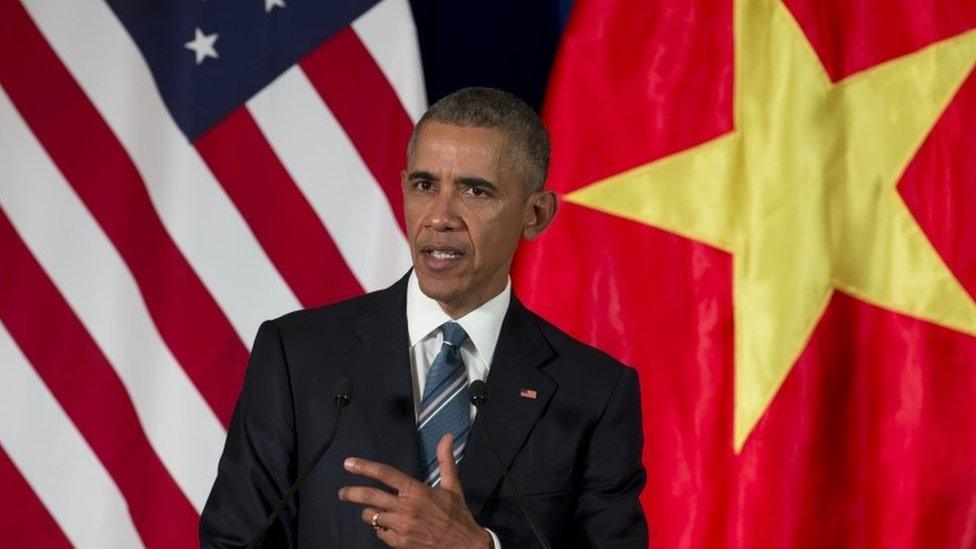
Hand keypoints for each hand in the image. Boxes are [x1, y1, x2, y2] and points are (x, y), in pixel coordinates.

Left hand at [339, 434, 491, 547]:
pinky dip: (381, 529)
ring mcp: (400, 526)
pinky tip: (388, 527)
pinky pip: (379, 533)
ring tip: (372, 512)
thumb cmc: (457, 515)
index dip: (364, 467)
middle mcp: (405, 507)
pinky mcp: (399, 543)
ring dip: (369, 513)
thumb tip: (446, 436)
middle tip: (342, 492)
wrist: (464, 546)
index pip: (385, 474)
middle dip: (352, 493)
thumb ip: (445, 461)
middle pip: (370, 496)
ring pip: (372, 516)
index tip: (349, 464)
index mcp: (416, 490)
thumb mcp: (452, 486)